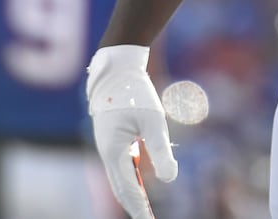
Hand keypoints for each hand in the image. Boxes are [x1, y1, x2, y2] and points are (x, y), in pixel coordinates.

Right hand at [87, 45, 177, 218]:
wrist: (118, 72)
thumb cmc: (136, 94)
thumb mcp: (153, 121)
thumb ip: (160, 151)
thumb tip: (169, 179)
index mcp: (114, 151)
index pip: (127, 189)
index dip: (139, 208)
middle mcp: (108, 153)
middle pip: (120, 187)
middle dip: (134, 205)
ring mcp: (109, 147)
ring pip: (120, 178)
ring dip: (132, 194)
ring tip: (144, 209)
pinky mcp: (114, 140)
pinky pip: (122, 166)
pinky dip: (130, 179)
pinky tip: (140, 185)